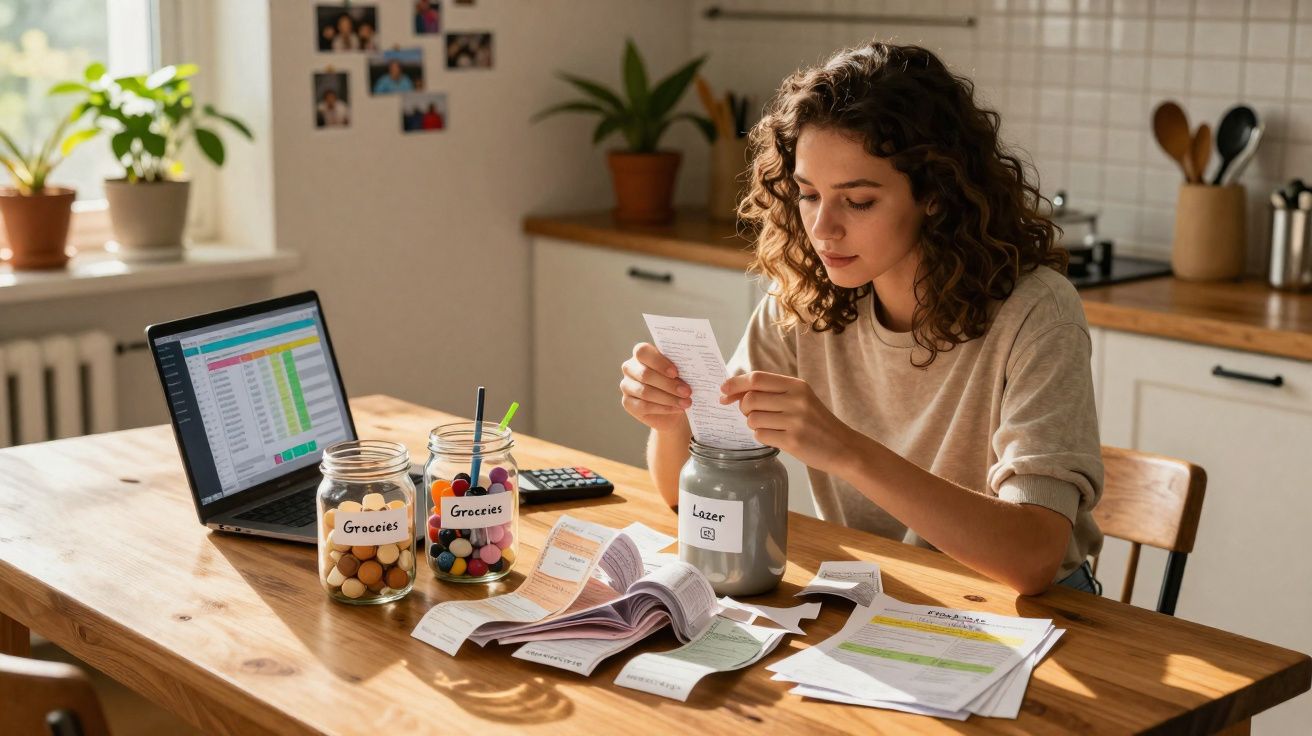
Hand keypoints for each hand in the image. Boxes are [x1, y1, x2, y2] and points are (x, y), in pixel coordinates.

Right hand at [620, 343, 691, 434]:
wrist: (673, 407)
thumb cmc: (677, 383)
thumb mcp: (681, 373)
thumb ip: (681, 367)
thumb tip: (691, 368)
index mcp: (642, 354)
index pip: (643, 352)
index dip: (658, 362)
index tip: (676, 372)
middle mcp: (630, 368)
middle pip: (645, 374)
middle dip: (668, 384)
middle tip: (687, 391)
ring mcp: (626, 385)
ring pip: (645, 392)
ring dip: (669, 398)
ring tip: (686, 402)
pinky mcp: (627, 403)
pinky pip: (644, 406)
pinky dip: (663, 408)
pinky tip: (676, 408)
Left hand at [720, 371, 857, 473]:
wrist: (844, 447)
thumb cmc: (817, 422)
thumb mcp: (801, 398)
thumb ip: (773, 392)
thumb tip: (736, 392)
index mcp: (797, 385)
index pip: (756, 378)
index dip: (735, 383)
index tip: (723, 390)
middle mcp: (796, 400)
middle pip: (750, 398)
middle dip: (743, 408)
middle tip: (750, 414)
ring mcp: (795, 421)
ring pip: (752, 418)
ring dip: (753, 424)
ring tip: (769, 426)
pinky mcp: (793, 441)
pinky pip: (760, 435)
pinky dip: (762, 437)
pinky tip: (775, 437)